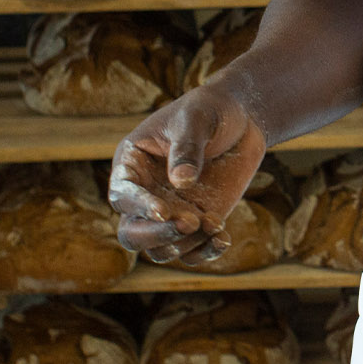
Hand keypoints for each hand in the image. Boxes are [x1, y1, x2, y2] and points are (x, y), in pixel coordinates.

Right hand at [108, 85, 267, 266]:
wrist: (240, 118)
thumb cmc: (209, 111)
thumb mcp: (196, 120)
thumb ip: (186, 148)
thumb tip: (180, 182)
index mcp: (132, 166)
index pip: (122, 196)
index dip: (138, 207)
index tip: (163, 210)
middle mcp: (145, 195)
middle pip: (132, 234)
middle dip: (156, 236)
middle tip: (189, 223)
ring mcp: (171, 212)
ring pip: (161, 250)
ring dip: (186, 245)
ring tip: (214, 225)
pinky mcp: (197, 222)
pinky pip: (192, 251)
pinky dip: (205, 252)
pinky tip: (223, 239)